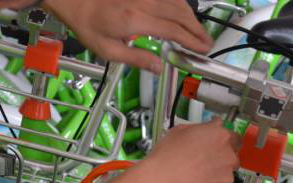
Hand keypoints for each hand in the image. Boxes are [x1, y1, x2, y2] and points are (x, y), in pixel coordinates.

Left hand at [44, 0, 211, 71]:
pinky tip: (183, 14)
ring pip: (176, 1)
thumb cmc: (86, 23)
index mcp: (134, 20)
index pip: (172, 30)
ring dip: (191, 16)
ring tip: (198, 31)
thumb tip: (158, 67)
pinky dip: (179, 4)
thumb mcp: (106, 50)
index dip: (191, 40)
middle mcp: (142, 2)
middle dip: (197, 29)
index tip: (201, 49)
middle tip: (206, 42)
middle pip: (180, 13)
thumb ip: (135, 58)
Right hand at [142, 119, 239, 182]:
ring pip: (224, 176)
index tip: (217, 145)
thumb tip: (212, 127)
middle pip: (231, 158)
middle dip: (220, 160)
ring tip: (194, 177)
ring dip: (214, 176)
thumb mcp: (181, 130)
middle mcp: (229, 157)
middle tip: (202, 162)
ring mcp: (226, 178)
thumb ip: (204, 128)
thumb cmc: (167, 155)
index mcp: (221, 137)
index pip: (235, 137)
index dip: (225, 142)